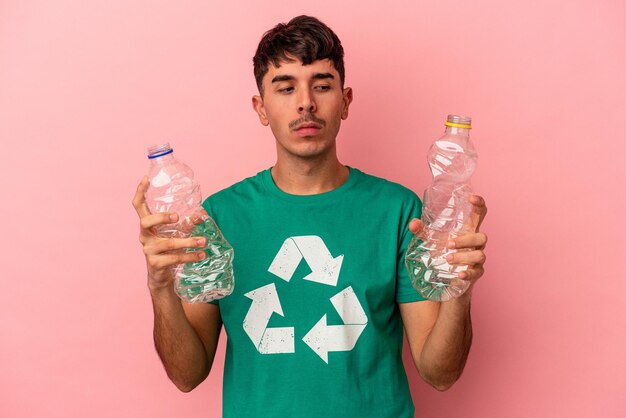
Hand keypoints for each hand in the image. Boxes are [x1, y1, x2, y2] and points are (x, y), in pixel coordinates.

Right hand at [132, 176, 207, 291]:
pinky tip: (201, 254)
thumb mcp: (178, 233)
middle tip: (177, 216)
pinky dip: (190, 256)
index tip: (147, 178)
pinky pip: (174, 258)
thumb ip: (188, 222)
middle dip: (161, 217)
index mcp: (148, 225)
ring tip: (204, 241)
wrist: (162, 276)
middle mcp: (144, 235)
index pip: (138, 205)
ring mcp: (148, 250)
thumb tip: (202, 213)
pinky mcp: (155, 264)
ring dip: (188, 242)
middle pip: (146, 222)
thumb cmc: (169, 249)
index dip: (140, 191)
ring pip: (167, 243)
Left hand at [409, 195, 487, 285]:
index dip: (479, 204)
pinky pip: (477, 272)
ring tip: (448, 258)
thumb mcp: (432, 240)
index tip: (471, 198)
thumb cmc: (444, 251)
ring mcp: (478, 258)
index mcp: (468, 230)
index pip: (480, 213)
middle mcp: (476, 243)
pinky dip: (469, 274)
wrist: (446, 276)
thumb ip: (422, 231)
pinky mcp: (476, 272)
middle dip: (465, 240)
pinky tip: (459, 275)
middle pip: (481, 236)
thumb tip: (413, 223)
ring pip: (480, 254)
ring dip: (463, 256)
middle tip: (448, 244)